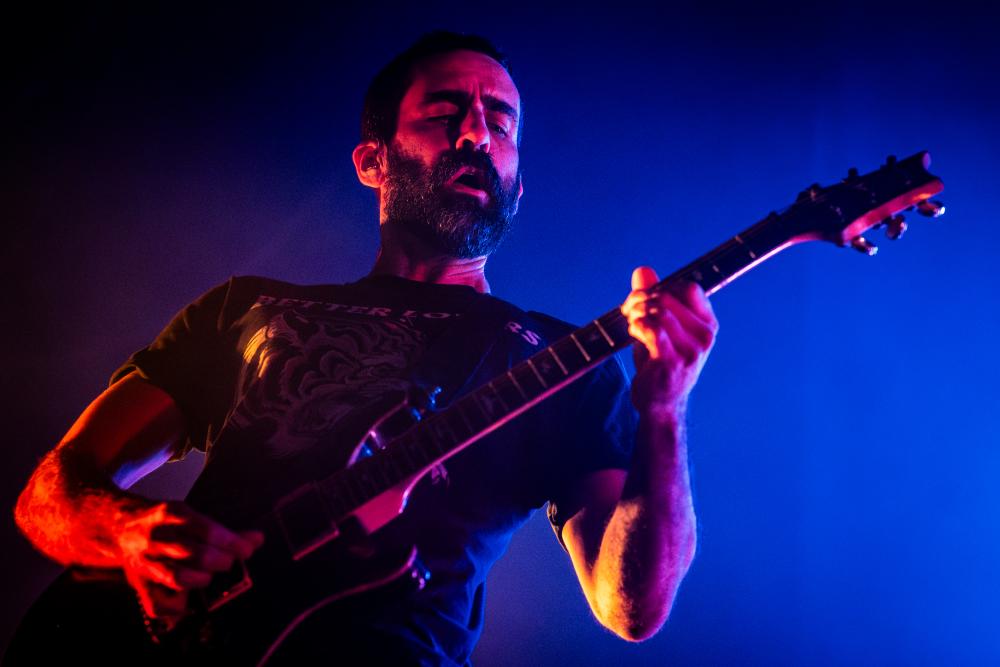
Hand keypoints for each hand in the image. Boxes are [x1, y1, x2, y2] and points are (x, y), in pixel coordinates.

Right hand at [115, 500, 262, 624]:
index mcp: (171, 514)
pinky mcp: (139, 585)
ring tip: (209, 576)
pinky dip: (179, 608)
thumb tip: (257, 539)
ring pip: (178, 577)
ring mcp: (145, 562)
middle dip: (220, 561)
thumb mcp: (190, 518)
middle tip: (229, 562)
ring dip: (202, 579)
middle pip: (195, 553)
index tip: (247, 550)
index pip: (207, 530)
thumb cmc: (166, 525)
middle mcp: (156, 537)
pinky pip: (160, 604)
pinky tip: (190, 602)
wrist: (120, 528)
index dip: (231, 543)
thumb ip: (224, 532)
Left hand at [621, 266, 717, 419]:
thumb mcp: (659, 326)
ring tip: (631, 323)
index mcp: (707, 324)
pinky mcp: (672, 362)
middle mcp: (705, 336)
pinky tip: (633, 332)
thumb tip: (642, 270)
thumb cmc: (660, 361)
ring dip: (636, 313)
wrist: (660, 402)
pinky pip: (652, 329)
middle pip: (669, 297)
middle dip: (642, 299)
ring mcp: (691, 351)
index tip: (647, 298)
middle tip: (629, 310)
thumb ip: (652, 297)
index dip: (664, 287)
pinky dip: (637, 325)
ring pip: (659, 311)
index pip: (689, 288)